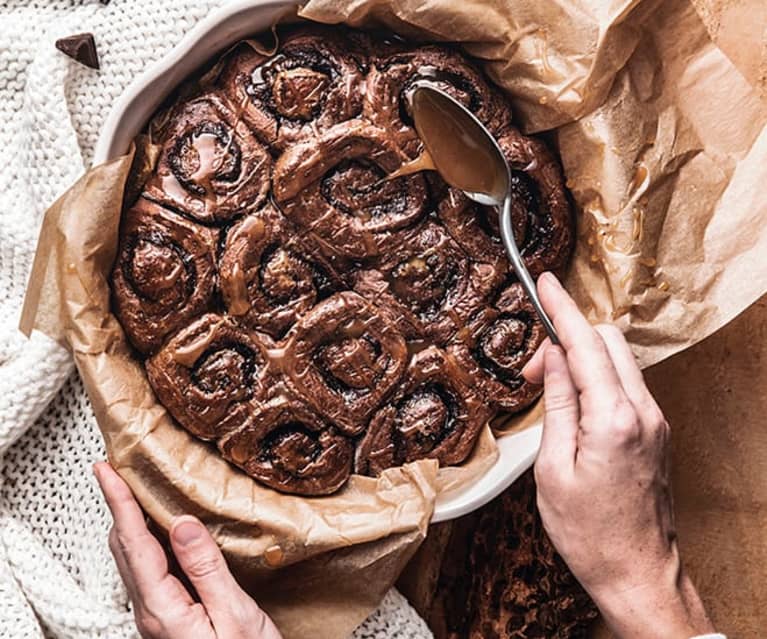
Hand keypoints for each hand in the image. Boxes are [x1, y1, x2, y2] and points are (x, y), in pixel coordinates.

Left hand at [94, 462, 282, 638]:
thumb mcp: (234, 614)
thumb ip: (205, 568)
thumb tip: (183, 523)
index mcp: (164, 608)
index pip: (134, 544)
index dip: (119, 503)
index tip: (107, 471)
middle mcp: (152, 611)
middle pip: (124, 548)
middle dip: (116, 506)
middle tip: (112, 471)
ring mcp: (157, 615)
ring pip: (132, 558)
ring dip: (128, 521)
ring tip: (130, 492)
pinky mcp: (168, 615)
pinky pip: (148, 569)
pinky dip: (145, 539)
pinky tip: (158, 530)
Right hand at [522, 273, 714, 638]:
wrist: (638, 571)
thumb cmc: (589, 532)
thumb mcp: (553, 468)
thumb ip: (558, 403)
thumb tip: (553, 358)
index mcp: (614, 419)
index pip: (586, 344)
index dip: (562, 308)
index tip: (545, 282)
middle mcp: (643, 411)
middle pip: (609, 341)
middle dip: (568, 337)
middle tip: (532, 369)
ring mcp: (655, 420)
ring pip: (619, 359)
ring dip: (581, 358)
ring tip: (548, 388)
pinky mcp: (656, 430)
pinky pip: (625, 383)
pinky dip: (597, 377)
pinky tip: (574, 401)